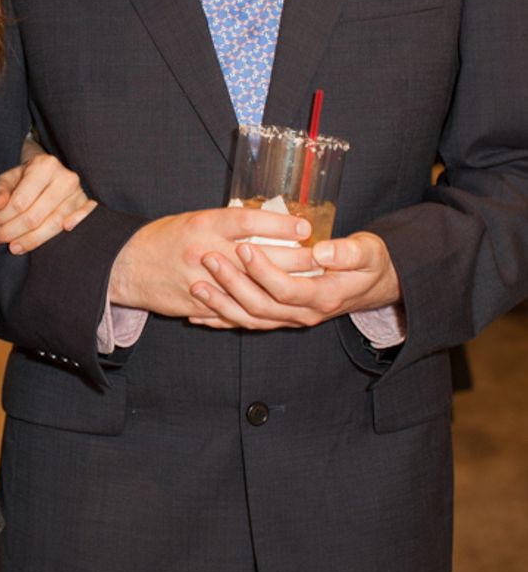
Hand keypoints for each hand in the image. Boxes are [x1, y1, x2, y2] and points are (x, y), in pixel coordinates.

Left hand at [0, 151, 95, 252]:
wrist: (49, 171)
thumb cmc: (26, 177)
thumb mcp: (9, 178)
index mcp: (44, 166)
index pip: (20, 202)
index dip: (2, 219)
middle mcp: (65, 178)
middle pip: (35, 216)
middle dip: (11, 232)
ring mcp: (79, 192)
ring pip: (54, 224)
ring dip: (31, 240)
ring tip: (13, 247)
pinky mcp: (87, 203)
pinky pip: (80, 221)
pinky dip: (69, 230)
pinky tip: (55, 240)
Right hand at [108, 206, 312, 315]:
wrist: (127, 265)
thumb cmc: (164, 237)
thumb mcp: (195, 219)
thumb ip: (227, 223)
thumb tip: (266, 222)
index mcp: (205, 224)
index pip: (250, 222)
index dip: (280, 225)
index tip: (305, 227)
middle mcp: (205, 250)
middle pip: (259, 256)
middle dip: (294, 259)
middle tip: (321, 259)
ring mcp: (203, 279)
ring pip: (252, 287)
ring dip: (282, 286)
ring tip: (308, 284)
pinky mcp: (199, 303)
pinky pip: (235, 309)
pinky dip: (260, 307)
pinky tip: (280, 306)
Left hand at [188, 230, 401, 329]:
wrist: (374, 287)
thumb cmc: (370, 263)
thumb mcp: (369, 252)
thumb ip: (347, 252)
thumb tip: (322, 251)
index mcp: (325, 297)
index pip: (287, 289)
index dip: (263, 272)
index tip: (243, 248)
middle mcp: (306, 314)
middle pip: (262, 306)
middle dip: (233, 284)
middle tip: (210, 259)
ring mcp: (292, 319)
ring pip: (251, 319)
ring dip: (222, 305)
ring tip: (197, 285)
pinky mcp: (282, 318)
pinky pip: (248, 324)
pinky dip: (223, 320)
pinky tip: (198, 314)